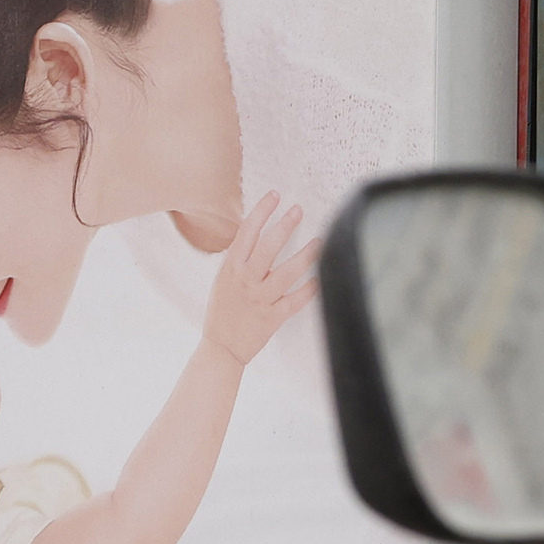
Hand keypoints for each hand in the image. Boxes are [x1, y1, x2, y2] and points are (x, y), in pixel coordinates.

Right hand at [206, 193, 318, 358]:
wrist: (221, 348)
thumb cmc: (223, 311)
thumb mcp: (224, 279)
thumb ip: (241, 258)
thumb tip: (257, 232)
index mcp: (231, 268)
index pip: (246, 232)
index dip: (262, 211)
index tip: (275, 195)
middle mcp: (245, 281)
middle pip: (267, 248)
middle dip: (284, 226)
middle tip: (298, 210)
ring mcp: (260, 299)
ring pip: (286, 273)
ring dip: (306, 255)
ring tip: (320, 241)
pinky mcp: (272, 317)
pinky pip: (294, 301)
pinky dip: (310, 289)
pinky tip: (322, 278)